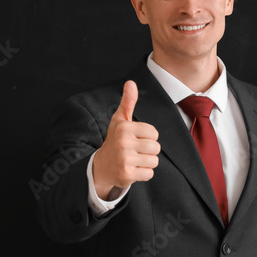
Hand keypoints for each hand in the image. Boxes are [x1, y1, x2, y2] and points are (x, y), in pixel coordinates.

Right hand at [92, 80, 160, 199]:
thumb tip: (130, 82)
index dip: (148, 137)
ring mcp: (125, 159)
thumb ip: (128, 102)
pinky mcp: (127, 174)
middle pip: (156, 148)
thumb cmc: (115, 140)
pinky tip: (133, 170)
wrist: (101, 166)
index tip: (136, 139)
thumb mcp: (120, 120)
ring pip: (154, 161)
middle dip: (149, 151)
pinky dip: (144, 174)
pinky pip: (149, 174)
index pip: (154, 133)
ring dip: (147, 162)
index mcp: (125, 128)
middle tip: (135, 151)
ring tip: (134, 160)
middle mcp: (123, 142)